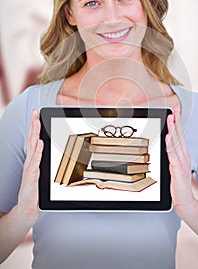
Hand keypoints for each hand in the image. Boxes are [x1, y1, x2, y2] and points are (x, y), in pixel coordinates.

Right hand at [17, 109, 43, 224]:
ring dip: (35, 135)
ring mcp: (30, 169)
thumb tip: (45, 146)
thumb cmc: (35, 190)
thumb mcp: (39, 171)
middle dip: (33, 125)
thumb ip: (41, 160)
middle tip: (34, 113)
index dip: (34, 126)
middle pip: (32, 140)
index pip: (33, 139)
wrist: (28, 209)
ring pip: (33, 149)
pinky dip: (37, 152)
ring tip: (37, 123)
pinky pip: (35, 163)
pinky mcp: (32, 178)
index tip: (36, 113)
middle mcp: (30, 162)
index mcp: (33, 159)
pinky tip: (40, 144)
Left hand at [166, 106, 193, 217]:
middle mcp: (183, 156)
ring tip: (171, 119)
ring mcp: (181, 162)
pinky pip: (173, 154)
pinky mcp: (177, 168)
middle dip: (177, 122)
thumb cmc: (179, 184)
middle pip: (180, 135)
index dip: (178, 123)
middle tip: (174, 110)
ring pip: (177, 142)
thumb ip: (171, 155)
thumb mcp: (175, 166)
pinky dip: (170, 144)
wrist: (184, 199)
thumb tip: (166, 144)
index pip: (180, 135)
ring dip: (173, 130)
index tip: (175, 112)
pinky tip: (168, 137)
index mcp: (182, 155)